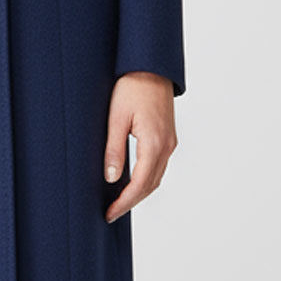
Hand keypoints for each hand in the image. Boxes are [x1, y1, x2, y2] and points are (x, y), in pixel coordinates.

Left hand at [103, 71, 177, 223]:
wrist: (151, 66)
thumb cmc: (132, 87)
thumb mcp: (116, 118)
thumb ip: (114, 150)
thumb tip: (112, 179)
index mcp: (154, 144)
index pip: (140, 185)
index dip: (124, 202)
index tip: (110, 213)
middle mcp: (166, 146)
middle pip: (151, 185)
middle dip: (131, 202)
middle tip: (111, 212)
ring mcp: (170, 141)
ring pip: (156, 177)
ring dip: (140, 192)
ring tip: (119, 201)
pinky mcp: (168, 136)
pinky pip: (159, 165)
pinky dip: (147, 178)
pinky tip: (132, 180)